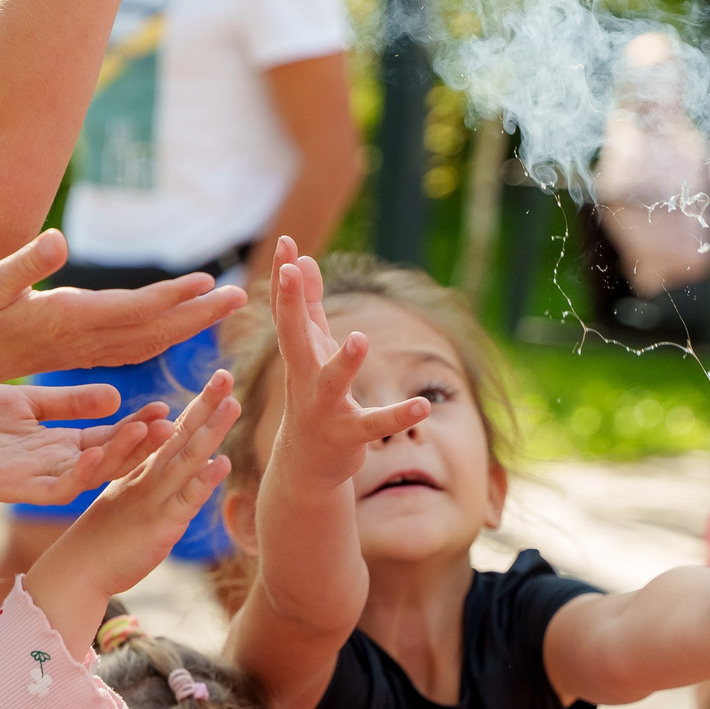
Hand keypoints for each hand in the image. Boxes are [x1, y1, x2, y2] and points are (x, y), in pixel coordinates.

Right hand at [0, 230, 245, 394]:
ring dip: (189, 324)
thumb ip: (22, 265)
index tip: (208, 283)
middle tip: (241, 296)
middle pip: (153, 329)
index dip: (171, 297)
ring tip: (223, 305)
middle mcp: (82, 340)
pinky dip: (164, 336)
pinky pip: (133, 348)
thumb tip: (56, 240)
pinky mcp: (78, 352)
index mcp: (66, 320)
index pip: (131, 310)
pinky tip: (181, 326)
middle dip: (198, 313)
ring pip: (148, 341)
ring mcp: (82, 350)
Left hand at [0, 382, 172, 505]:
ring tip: (151, 433)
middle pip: (113, 458)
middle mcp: (57, 468)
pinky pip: (60, 486)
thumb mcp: (32, 404)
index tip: (170, 409)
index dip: (142, 426)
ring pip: (94, 474)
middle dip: (146, 445)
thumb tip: (117, 394)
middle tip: (179, 426)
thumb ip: (72, 401)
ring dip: (124, 455)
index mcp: (61, 446)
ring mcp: (40, 482)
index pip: (113, 437)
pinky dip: (83, 471)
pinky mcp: (20, 491)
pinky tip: (100, 451)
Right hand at [24, 371, 238, 647]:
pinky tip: (222, 462)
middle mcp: (148, 476)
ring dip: (210, 431)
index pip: (174, 430)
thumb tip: (193, 464)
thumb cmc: (105, 537)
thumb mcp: (131, 499)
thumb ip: (157, 480)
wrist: (79, 568)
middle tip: (225, 375)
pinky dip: (203, 481)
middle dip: (205, 403)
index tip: (219, 378)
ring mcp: (154, 497)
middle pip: (181, 434)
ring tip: (233, 404)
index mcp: (142, 468)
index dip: (198, 405)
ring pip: (186, 459)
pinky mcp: (160, 523)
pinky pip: (185, 499)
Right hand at [265, 242, 429, 487]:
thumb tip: (305, 260)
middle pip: (293, 339)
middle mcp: (304, 379)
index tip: (286, 242)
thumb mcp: (309, 351)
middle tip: (290, 271)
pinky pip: (375, 424)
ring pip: (332, 383)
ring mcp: (324, 408)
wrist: (304, 466)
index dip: (286, 279)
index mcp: (299, 356)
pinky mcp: (349, 436)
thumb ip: (308, 307)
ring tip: (360, 338)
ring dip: (344, 363)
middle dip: (290, 305)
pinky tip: (423, 406)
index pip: (287, 312)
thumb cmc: (310, 399)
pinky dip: (398, 416)